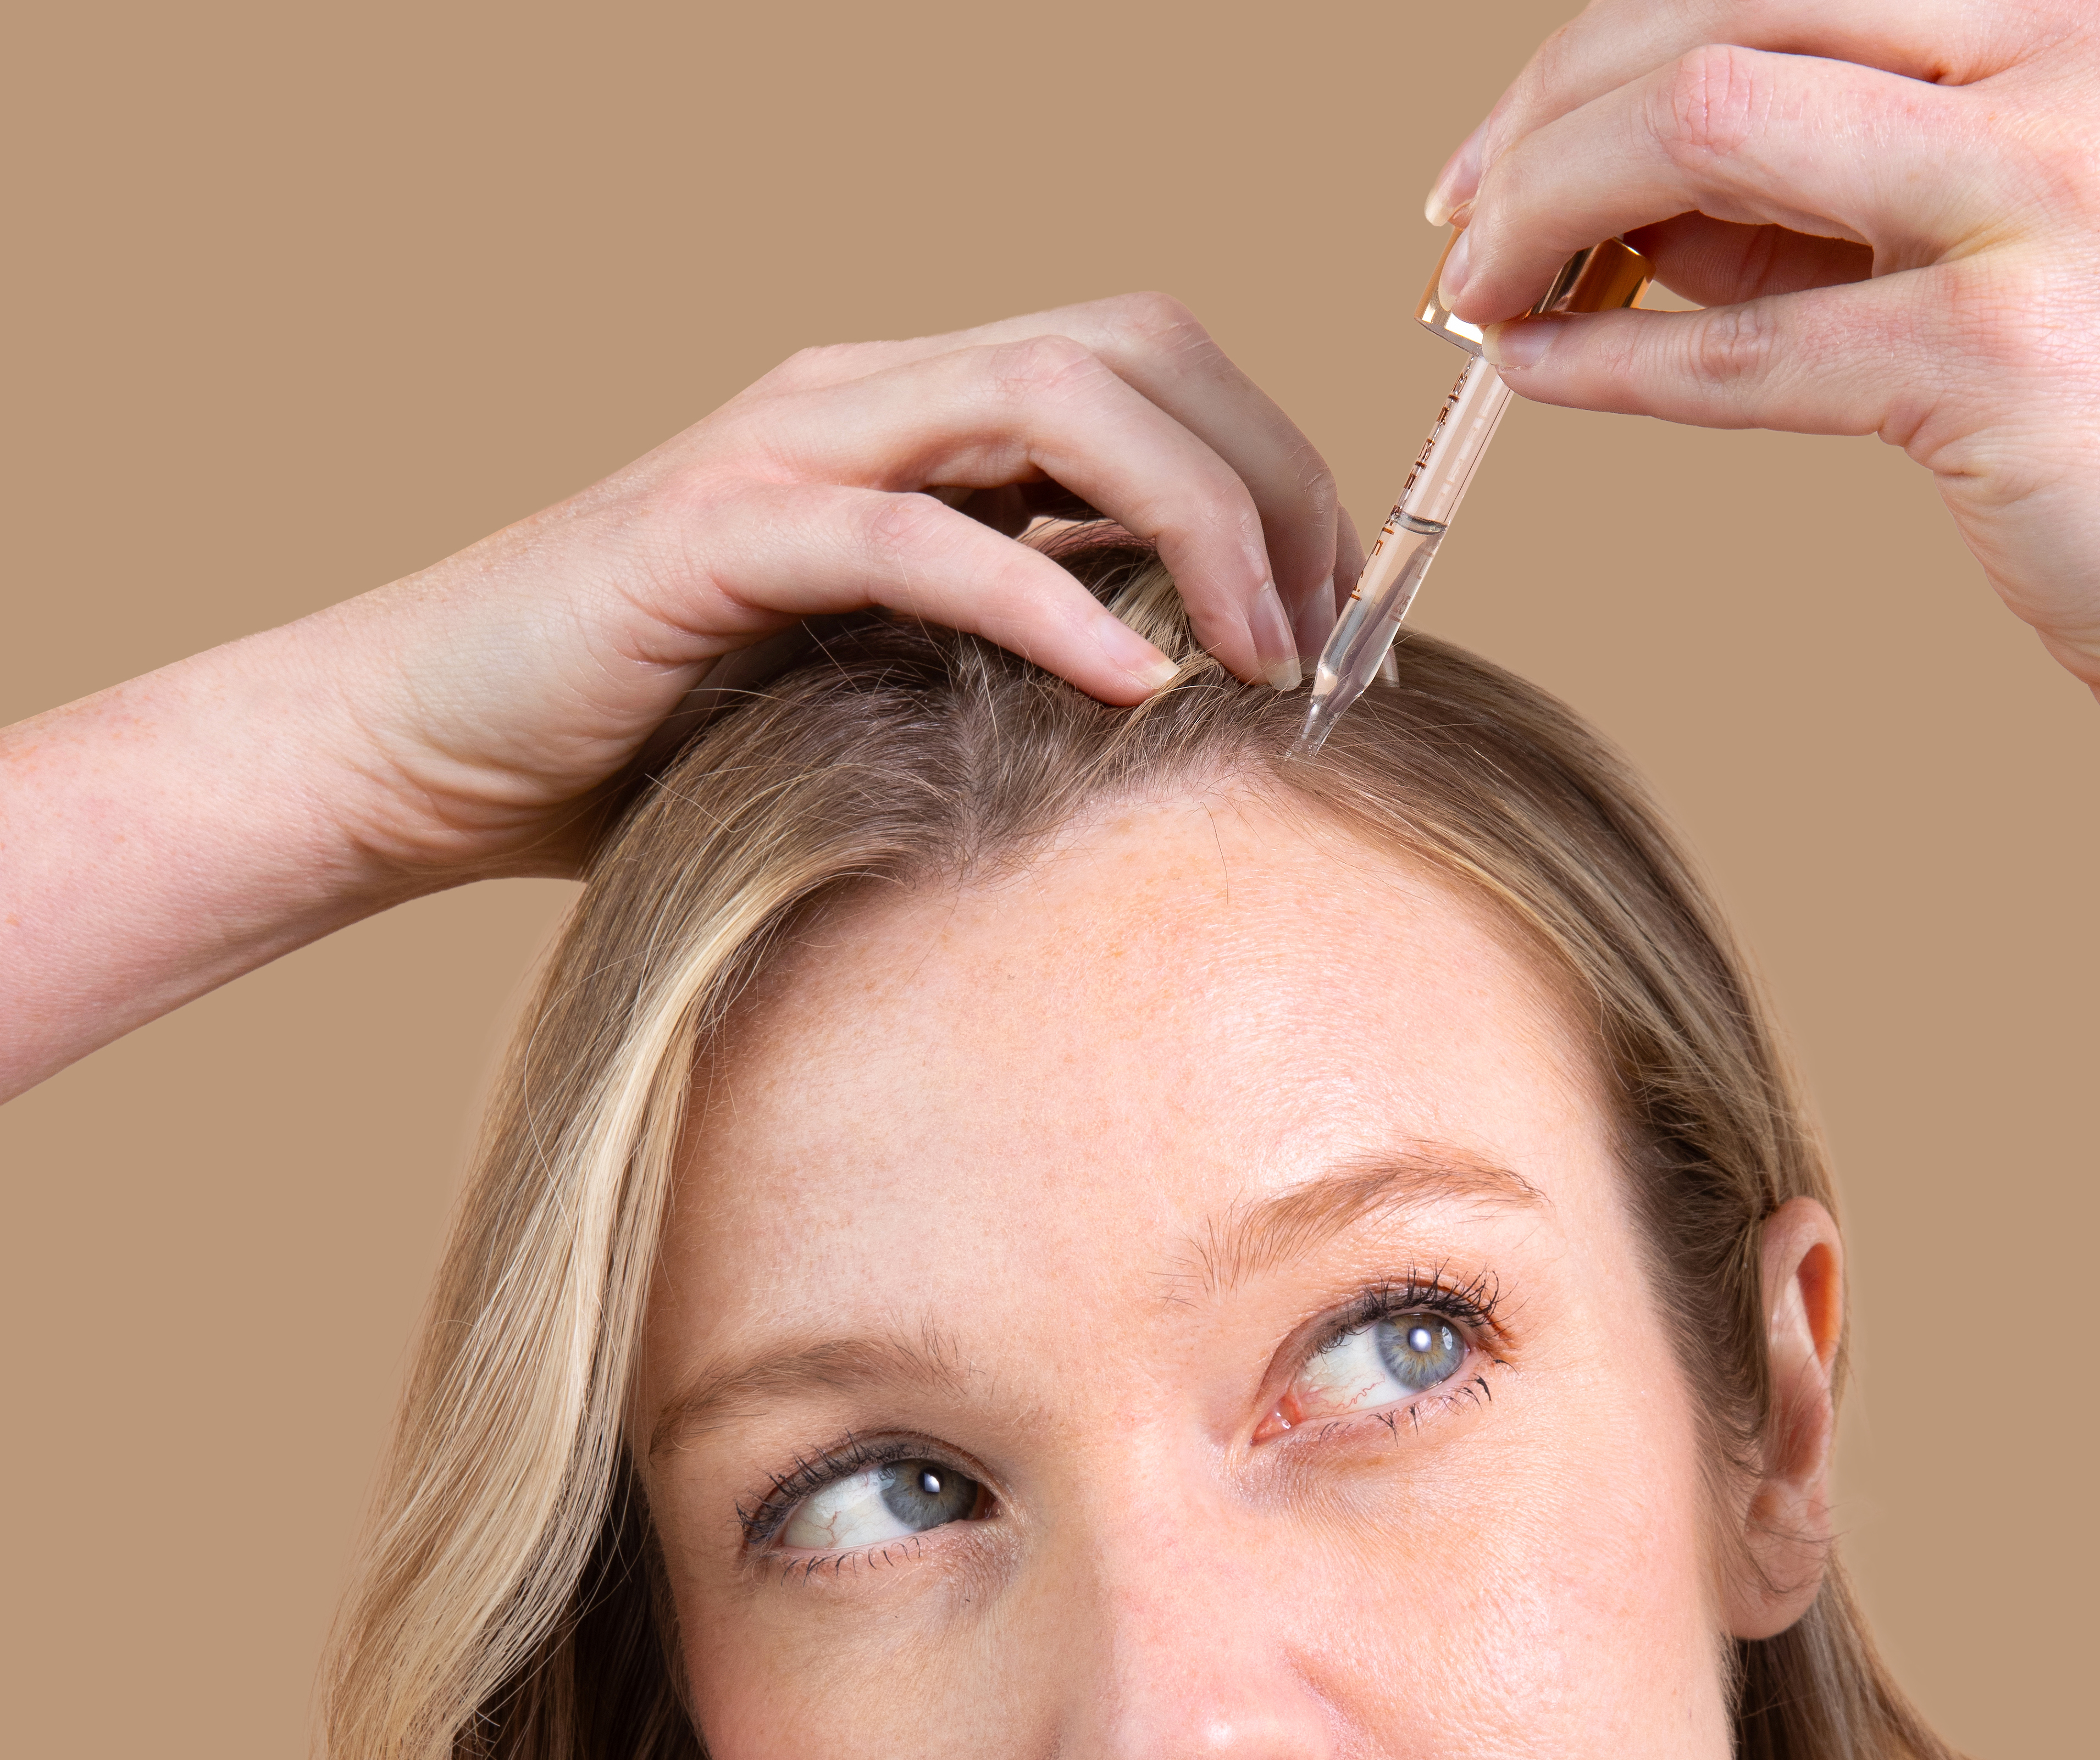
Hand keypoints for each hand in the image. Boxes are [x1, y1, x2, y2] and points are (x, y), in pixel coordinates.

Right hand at [297, 293, 1355, 884]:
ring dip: (1193, 518)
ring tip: (1260, 655)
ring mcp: (789, 451)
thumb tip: (1173, 702)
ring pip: (1049, 394)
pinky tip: (1132, 685)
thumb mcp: (880, 683)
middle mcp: (867, 399)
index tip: (1338, 618)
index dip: (1273, 472)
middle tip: (1328, 636)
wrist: (435, 744)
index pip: (1149, 371)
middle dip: (1269, 478)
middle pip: (1134, 349)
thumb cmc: (661, 735)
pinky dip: (1043, 600)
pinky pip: (917, 536)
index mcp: (917, 423)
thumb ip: (1003, 654)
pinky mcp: (716, 539)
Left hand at [1424, 0, 2099, 965]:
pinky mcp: (2007, 354)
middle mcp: (2091, 44)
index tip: (1514, 136)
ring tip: (1478, 294)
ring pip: (1705, 124)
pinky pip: (1741, 346)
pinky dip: (1605, 365)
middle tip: (1460, 217)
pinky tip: (1531, 375)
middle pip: (1721, 2)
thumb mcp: (2019, 240)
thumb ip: (1833, 196)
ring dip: (1548, 211)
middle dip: (1547, 109)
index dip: (1609, 37)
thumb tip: (1632, 204)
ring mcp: (2059, 189)